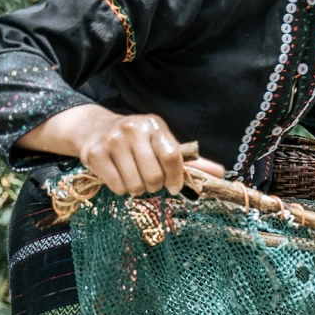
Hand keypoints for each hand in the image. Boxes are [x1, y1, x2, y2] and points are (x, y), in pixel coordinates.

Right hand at [17, 103, 188, 195]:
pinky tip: (121, 177)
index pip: (172, 156)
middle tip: (151, 182)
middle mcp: (133, 129)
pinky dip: (122, 189)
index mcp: (154, 125)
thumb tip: (220, 172)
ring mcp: (112, 141)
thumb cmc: (137, 140)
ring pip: (135, 185)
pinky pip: (117, 186)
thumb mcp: (162, 142)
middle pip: (153, 175)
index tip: (174, 187)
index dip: (175, 178)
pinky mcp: (94, 154)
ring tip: (135, 179)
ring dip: (138, 189)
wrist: (94, 128)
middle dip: (155, 186)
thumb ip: (190, 160)